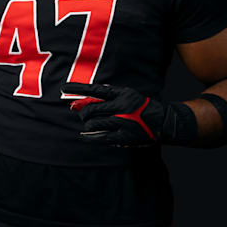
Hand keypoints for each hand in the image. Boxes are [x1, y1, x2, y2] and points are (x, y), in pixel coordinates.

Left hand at [64, 82, 194, 146]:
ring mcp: (123, 122)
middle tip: (82, 114)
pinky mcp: (124, 136)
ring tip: (89, 123)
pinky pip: (100, 137)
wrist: (164, 122)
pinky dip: (89, 137)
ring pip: (93, 123)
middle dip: (82, 112)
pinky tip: (85, 136)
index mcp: (122, 94)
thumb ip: (106, 97)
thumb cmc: (140, 107)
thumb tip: (80, 102)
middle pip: (90, 109)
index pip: (95, 90)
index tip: (63, 88)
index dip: (77, 89)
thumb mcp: (127, 95)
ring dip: (87, 124)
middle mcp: (122, 107)